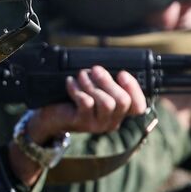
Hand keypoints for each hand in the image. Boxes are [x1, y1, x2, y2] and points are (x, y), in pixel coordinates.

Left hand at [8, 65, 147, 186]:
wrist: (52, 118)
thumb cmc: (75, 101)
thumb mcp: (94, 92)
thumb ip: (106, 84)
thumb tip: (110, 67)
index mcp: (118, 113)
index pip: (138, 107)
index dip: (134, 89)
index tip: (122, 73)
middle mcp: (111, 122)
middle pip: (122, 102)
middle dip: (109, 81)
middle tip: (96, 69)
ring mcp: (96, 124)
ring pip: (106, 103)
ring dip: (93, 84)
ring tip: (81, 75)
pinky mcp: (81, 122)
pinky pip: (86, 102)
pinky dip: (78, 89)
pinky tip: (70, 82)